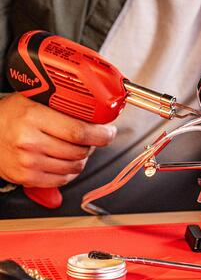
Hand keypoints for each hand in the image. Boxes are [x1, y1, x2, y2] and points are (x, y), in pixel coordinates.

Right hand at [0, 93, 116, 187]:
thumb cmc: (12, 115)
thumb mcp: (35, 99)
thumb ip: (64, 105)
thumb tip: (96, 114)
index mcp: (33, 117)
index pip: (78, 131)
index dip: (101, 134)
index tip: (109, 132)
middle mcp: (30, 141)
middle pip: (79, 151)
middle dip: (92, 145)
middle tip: (90, 138)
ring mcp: (28, 162)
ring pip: (75, 167)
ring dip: (82, 158)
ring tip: (75, 148)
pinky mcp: (27, 178)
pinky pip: (62, 180)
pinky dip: (70, 171)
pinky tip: (65, 161)